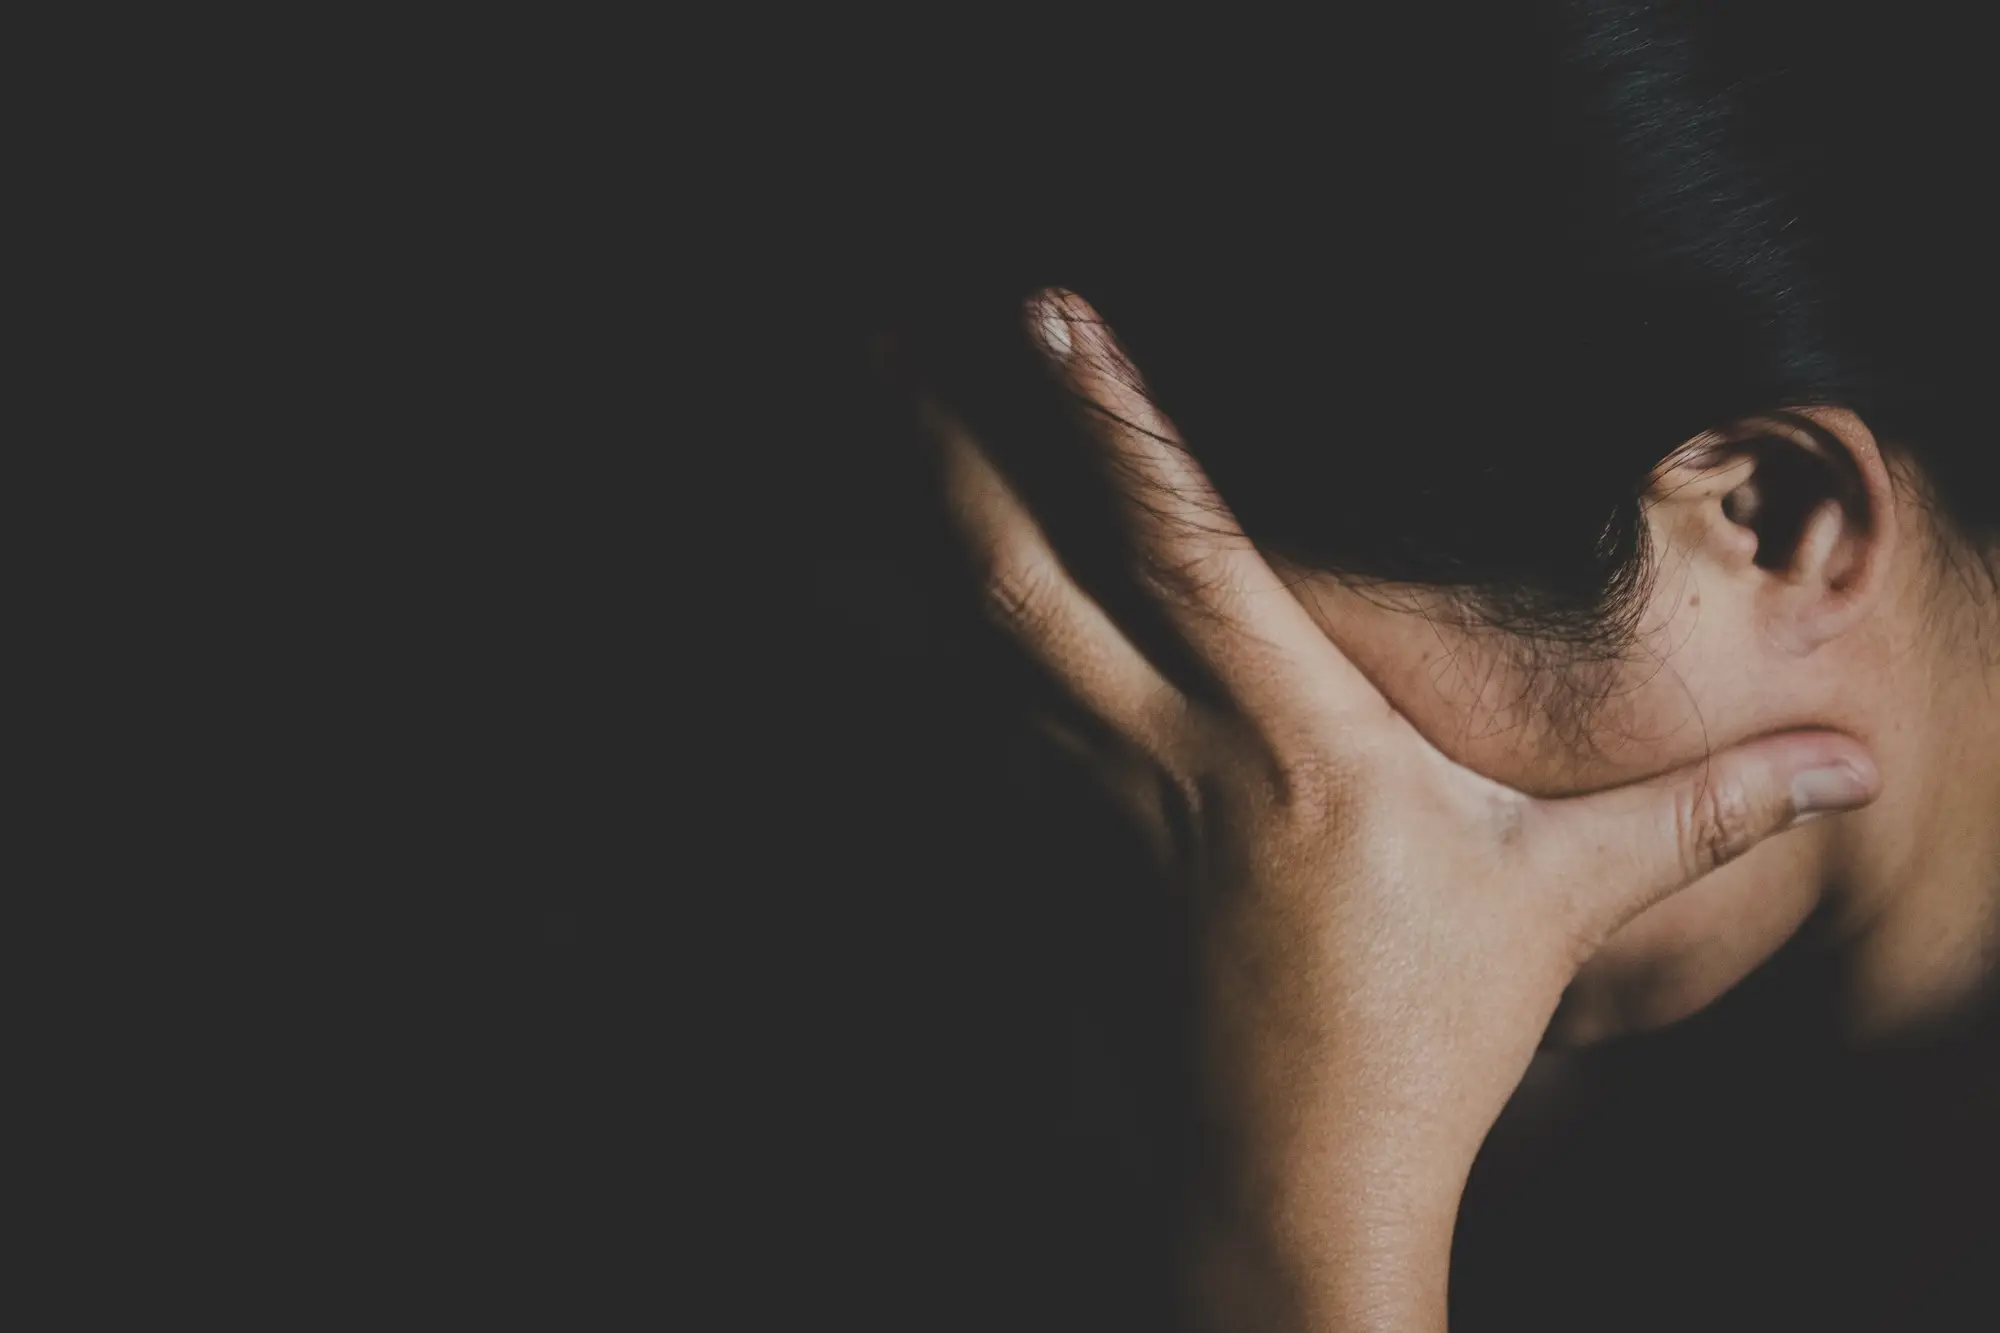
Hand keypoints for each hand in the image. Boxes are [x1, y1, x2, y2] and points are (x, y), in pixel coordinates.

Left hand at [919, 290, 1880, 1328]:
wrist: (1296, 1180)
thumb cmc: (1426, 1034)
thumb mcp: (1565, 902)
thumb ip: (1696, 813)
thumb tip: (1845, 767)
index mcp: (1287, 733)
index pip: (1187, 541)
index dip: (1118, 418)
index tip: (1050, 314)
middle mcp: (1163, 754)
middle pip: (1021, 577)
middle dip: (947, 450)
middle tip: (885, 343)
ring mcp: (1088, 815)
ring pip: (970, 654)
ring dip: (905, 540)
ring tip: (850, 441)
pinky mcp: (1053, 870)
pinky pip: (962, 748)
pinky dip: (901, 672)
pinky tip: (848, 614)